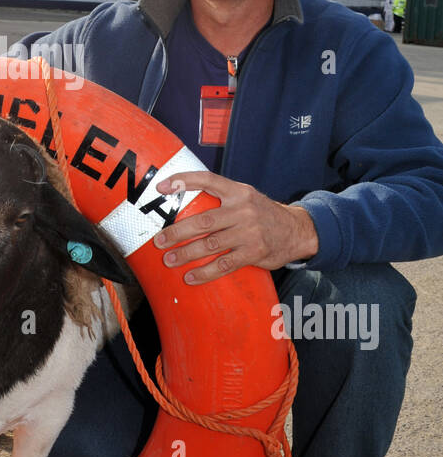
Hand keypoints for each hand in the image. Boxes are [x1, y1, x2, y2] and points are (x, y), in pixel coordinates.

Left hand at [154, 170, 318, 283]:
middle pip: (202, 220)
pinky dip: (205, 272)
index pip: (206, 179)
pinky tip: (191, 277)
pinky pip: (224, 264)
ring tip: (169, 260)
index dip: (183, 181)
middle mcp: (242, 209)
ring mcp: (249, 232)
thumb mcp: (246, 197)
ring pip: (210, 244)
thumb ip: (222, 198)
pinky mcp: (254, 252)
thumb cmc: (262, 214)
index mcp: (237, 191)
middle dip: (176, 232)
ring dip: (186, 254)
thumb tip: (184, 203)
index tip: (162, 187)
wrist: (297, 230)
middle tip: (159, 241)